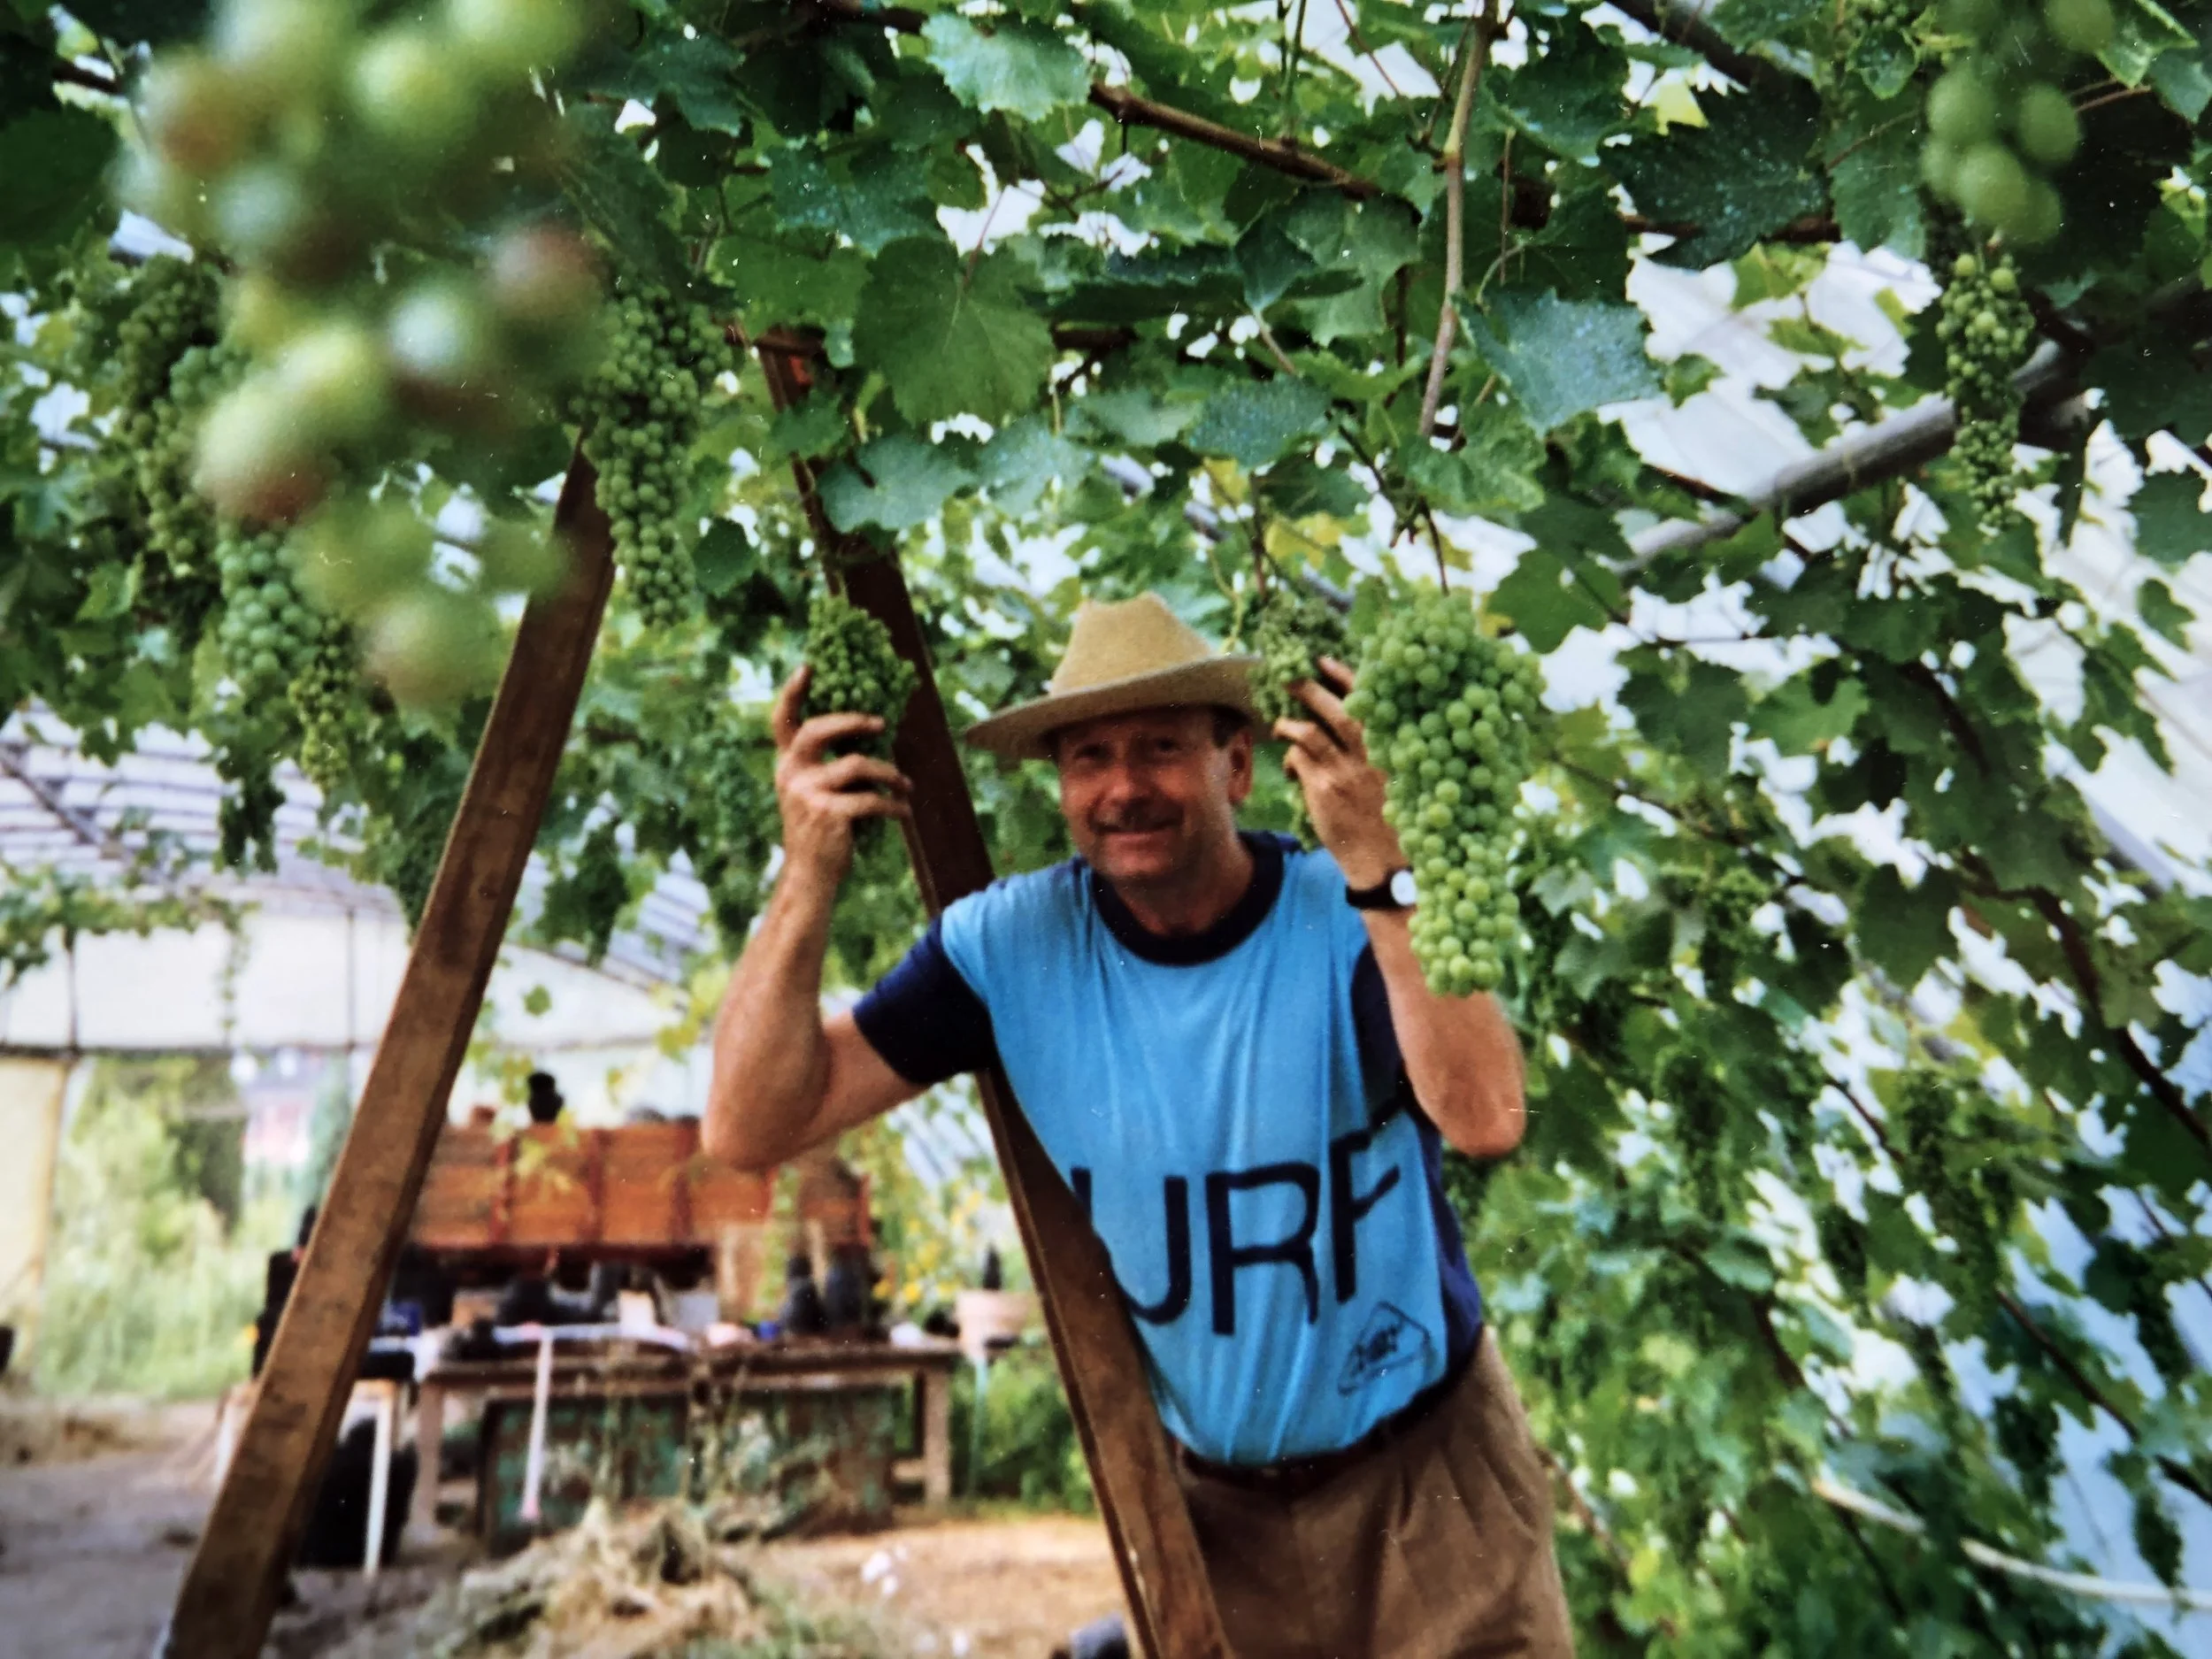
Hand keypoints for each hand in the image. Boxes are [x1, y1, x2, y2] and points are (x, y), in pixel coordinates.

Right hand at [770, 665, 910, 890]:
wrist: (810, 876)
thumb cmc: (820, 831)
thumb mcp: (815, 794)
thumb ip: (827, 765)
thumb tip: (870, 731)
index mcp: (787, 765)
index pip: (783, 722)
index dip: (793, 692)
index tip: (808, 666)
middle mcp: (791, 774)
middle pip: (819, 729)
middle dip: (853, 720)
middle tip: (881, 723)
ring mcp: (807, 794)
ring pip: (858, 765)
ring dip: (889, 773)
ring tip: (906, 785)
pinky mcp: (828, 814)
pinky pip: (871, 799)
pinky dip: (893, 806)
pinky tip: (904, 812)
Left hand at [1273, 655, 1404, 890]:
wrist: (1385, 859)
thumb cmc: (1392, 815)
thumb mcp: (1396, 775)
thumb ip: (1377, 746)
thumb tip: (1346, 717)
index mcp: (1390, 745)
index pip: (1369, 700)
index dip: (1345, 676)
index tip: (1325, 660)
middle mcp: (1369, 753)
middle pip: (1335, 709)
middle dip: (1309, 688)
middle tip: (1289, 677)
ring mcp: (1345, 770)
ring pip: (1309, 732)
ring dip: (1289, 722)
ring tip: (1280, 722)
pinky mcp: (1324, 789)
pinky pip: (1299, 760)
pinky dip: (1292, 758)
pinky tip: (1294, 768)